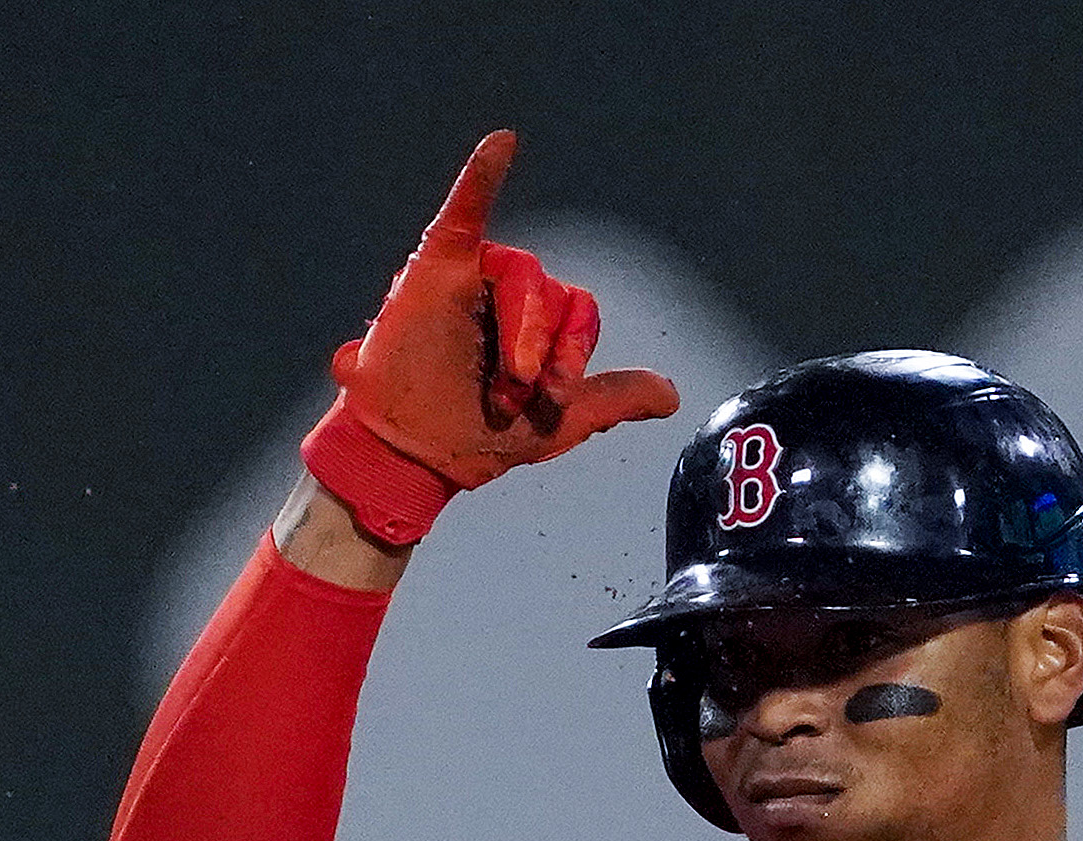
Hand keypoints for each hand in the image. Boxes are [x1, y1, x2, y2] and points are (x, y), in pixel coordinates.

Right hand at [302, 130, 683, 546]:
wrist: (413, 454)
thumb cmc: (476, 435)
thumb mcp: (560, 424)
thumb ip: (614, 399)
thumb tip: (669, 394)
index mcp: (541, 323)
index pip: (580, 311)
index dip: (575, 351)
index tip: (557, 394)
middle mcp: (511, 294)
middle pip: (552, 292)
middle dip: (542, 350)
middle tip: (519, 393)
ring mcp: (474, 276)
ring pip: (522, 272)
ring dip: (520, 330)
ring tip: (503, 381)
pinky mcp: (436, 267)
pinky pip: (463, 212)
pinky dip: (482, 177)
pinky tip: (502, 145)